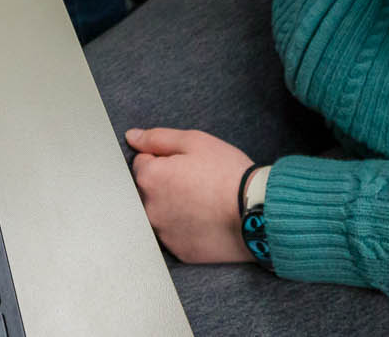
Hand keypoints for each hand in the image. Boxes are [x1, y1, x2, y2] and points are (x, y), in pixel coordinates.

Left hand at [125, 127, 254, 264]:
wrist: (257, 211)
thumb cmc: (227, 173)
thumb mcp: (194, 141)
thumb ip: (158, 138)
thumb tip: (132, 137)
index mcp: (150, 178)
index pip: (142, 163)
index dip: (165, 159)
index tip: (187, 164)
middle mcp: (150, 209)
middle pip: (148, 190)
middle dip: (165, 183)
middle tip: (196, 182)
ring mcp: (164, 233)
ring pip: (161, 213)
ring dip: (174, 206)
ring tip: (203, 202)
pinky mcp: (179, 251)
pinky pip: (176, 235)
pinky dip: (186, 227)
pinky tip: (205, 220)